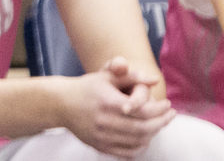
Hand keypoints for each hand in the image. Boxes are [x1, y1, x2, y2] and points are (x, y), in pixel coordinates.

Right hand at [58, 58, 174, 157]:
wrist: (60, 104)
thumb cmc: (86, 88)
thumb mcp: (105, 76)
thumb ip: (130, 76)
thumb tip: (154, 80)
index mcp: (108, 102)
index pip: (143, 110)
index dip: (160, 109)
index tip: (168, 105)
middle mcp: (105, 121)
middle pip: (143, 128)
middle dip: (162, 122)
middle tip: (170, 115)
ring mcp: (102, 135)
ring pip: (138, 141)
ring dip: (153, 134)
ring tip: (159, 124)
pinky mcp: (100, 145)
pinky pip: (127, 152)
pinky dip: (141, 147)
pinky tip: (145, 137)